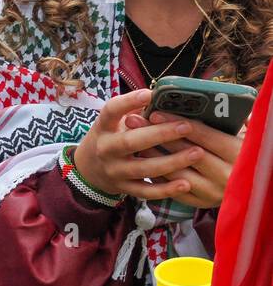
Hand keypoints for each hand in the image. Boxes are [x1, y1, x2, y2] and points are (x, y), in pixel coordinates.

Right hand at [72, 89, 201, 200]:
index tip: (149, 94)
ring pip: (143, 169)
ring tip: (197, 152)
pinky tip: (186, 184)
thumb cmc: (111, 137)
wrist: (88, 168)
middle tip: (186, 127)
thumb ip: (136, 110)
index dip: (128, 102)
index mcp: (104, 127)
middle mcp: (106, 149)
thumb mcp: (114, 122)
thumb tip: (167, 96)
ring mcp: (114, 171)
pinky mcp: (123, 188)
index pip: (111, 111)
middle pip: (131, 142)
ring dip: (171, 162)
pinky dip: (165, 190)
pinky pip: (146, 191)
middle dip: (160, 134)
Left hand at [123, 110, 244, 208]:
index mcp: (238, 153)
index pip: (204, 135)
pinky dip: (155, 173)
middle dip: (158, 135)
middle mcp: (227, 175)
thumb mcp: (236, 133)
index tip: (155, 112)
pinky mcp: (200, 202)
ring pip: (175, 173)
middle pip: (185, 153)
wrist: (247, 182)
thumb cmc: (236, 148)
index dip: (177, 122)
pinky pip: (172, 189)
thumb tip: (193, 103)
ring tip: (133, 138)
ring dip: (152, 154)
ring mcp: (213, 192)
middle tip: (135, 120)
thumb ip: (220, 121)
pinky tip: (141, 158)